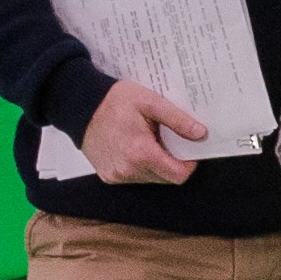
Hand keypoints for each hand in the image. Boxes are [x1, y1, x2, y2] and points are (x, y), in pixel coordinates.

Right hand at [80, 78, 212, 186]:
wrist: (79, 106)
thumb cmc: (114, 101)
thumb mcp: (150, 102)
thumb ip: (177, 120)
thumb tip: (201, 134)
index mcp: (141, 153)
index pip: (178, 175)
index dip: (189, 164)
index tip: (188, 148)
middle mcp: (128, 170)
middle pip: (166, 178)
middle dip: (172, 161)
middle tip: (165, 139)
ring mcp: (117, 176)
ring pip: (151, 178)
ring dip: (156, 163)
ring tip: (147, 140)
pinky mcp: (109, 177)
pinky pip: (134, 177)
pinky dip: (140, 165)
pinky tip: (133, 146)